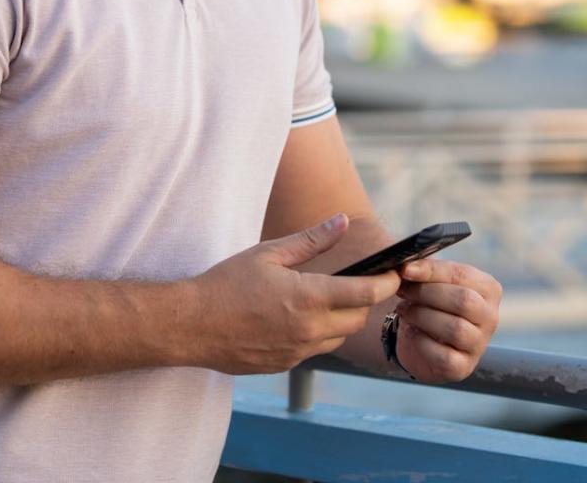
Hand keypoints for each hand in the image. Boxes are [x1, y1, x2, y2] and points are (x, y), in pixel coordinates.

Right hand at [191, 213, 400, 374]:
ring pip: (339, 337)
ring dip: (341, 319)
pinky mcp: (285, 365)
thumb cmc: (225, 284)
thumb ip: (311, 239)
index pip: (366, 293)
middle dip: (364, 300)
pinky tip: (295, 317)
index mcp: (308, 297)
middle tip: (357, 281)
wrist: (192, 325)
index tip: (394, 272)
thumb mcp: (268, 253)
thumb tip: (341, 221)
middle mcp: (309, 329)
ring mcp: (298, 352)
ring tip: (324, 299)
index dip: (387, 282)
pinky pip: (315, 349)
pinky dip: (317, 333)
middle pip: (359, 318)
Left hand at [395, 259, 501, 382]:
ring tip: (403, 310)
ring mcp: (479, 344)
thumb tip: (408, 268)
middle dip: (426, 293)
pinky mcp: (463, 367)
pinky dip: (421, 342)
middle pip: (464, 301)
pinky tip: (412, 332)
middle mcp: (490, 317)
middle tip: (402, 291)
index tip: (405, 270)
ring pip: (455, 328)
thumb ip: (423, 271)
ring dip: (421, 316)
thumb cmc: (428, 303)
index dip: (431, 271)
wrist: (420, 340)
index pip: (462, 275)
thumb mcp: (429, 282)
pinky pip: (443, 355)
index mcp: (487, 289)